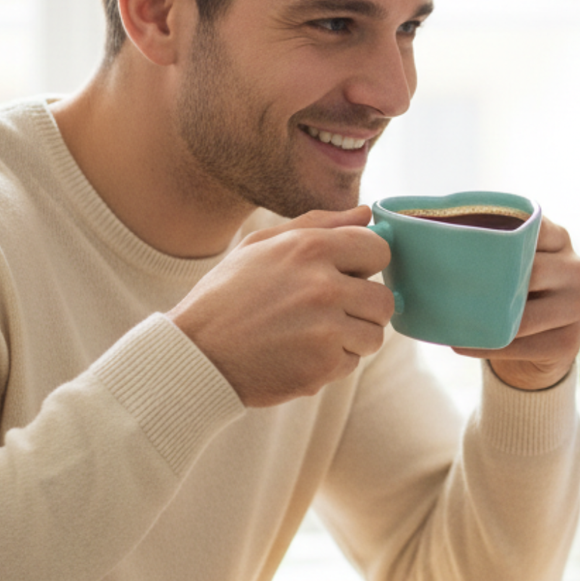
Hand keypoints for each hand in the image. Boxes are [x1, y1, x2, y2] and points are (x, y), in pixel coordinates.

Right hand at [169, 207, 394, 407]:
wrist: (195, 355)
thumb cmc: (227, 297)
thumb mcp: (261, 247)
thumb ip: (319, 225)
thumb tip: (366, 214)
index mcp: (310, 249)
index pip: (379, 250)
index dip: (366, 264)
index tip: (348, 274)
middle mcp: (324, 287)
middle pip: (384, 299)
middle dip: (363, 308)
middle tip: (330, 312)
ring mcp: (326, 330)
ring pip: (374, 335)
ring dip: (351, 338)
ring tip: (312, 335)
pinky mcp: (323, 366)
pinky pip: (353, 362)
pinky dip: (333, 362)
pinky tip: (299, 354)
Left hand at [459, 216, 579, 390]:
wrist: (542, 344)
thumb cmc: (516, 290)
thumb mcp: (512, 260)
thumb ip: (493, 243)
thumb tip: (430, 233)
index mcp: (561, 239)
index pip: (533, 228)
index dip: (499, 236)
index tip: (464, 243)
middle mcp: (577, 270)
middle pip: (531, 272)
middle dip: (491, 281)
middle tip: (451, 285)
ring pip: (525, 316)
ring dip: (486, 320)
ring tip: (451, 319)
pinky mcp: (570, 343)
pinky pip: (522, 346)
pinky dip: (488, 346)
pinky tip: (462, 344)